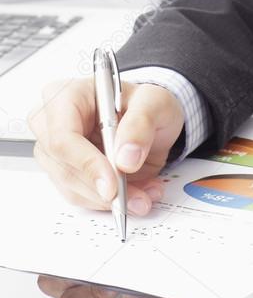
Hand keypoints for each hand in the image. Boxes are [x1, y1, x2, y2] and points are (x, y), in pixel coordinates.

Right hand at [28, 76, 184, 215]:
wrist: (151, 120)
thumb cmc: (145, 104)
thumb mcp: (155, 102)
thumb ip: (141, 124)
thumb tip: (126, 158)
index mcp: (68, 95)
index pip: (63, 137)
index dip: (87, 164)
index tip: (112, 186)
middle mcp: (53, 123)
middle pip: (64, 167)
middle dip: (101, 188)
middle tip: (136, 196)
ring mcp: (55, 151)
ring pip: (72, 188)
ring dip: (109, 199)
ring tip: (143, 195)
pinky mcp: (66, 172)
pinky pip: (81, 196)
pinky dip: (109, 202)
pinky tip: (135, 193)